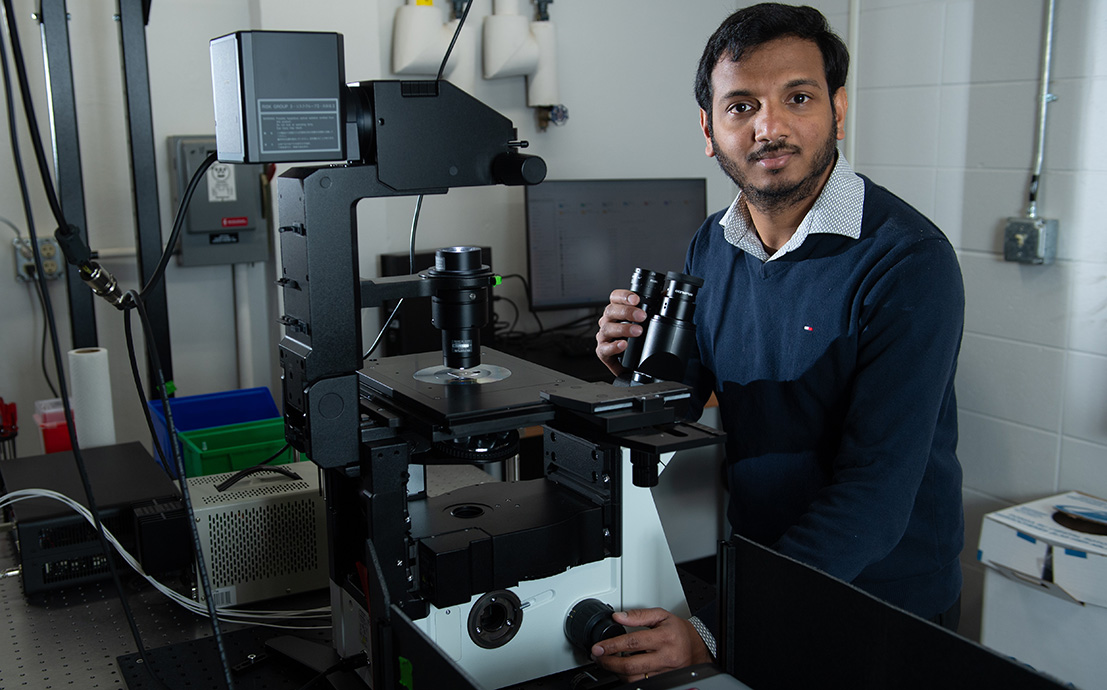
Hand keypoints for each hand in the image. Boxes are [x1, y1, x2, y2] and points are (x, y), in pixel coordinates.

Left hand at [589, 608, 711, 682]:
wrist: (697, 647)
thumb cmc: (679, 631)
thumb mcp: (661, 615)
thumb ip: (638, 615)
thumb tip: (618, 616)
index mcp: (664, 638)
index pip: (632, 642)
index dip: (612, 645)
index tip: (599, 647)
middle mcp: (665, 657)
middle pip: (631, 665)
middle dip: (609, 662)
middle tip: (598, 657)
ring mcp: (664, 671)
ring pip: (635, 678)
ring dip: (616, 672)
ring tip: (607, 662)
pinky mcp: (663, 680)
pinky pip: (642, 682)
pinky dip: (628, 677)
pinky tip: (621, 670)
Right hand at [596, 289, 646, 376]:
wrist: (631, 364)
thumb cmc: (636, 341)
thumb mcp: (644, 322)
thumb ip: (653, 308)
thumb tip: (665, 295)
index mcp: (617, 311)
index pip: (615, 297)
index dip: (624, 296)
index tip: (636, 299)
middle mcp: (608, 321)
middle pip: (611, 310)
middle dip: (627, 312)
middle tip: (642, 316)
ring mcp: (604, 336)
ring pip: (608, 328)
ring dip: (624, 329)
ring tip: (638, 331)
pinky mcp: (602, 352)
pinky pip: (605, 348)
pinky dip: (614, 346)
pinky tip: (624, 345)